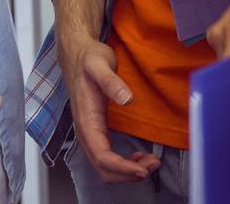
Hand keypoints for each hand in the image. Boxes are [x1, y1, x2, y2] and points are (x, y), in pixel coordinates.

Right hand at [56, 33, 159, 183]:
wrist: (76, 54)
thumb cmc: (88, 59)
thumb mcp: (100, 64)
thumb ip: (111, 81)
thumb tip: (127, 99)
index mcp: (86, 119)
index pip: (101, 156)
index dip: (122, 168)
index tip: (143, 170)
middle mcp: (85, 131)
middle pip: (103, 168)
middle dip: (128, 174)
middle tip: (153, 165)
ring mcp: (89, 133)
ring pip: (104, 167)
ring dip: (127, 172)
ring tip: (150, 163)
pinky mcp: (95, 131)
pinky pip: (106, 159)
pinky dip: (123, 165)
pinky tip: (138, 158)